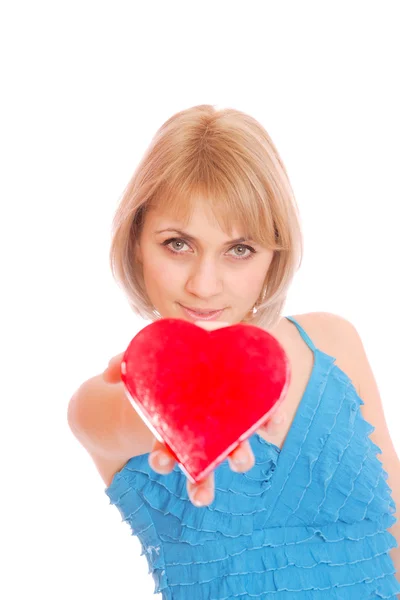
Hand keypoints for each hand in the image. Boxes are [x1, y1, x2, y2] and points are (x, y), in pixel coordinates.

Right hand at [102, 321, 285, 506]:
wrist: (214, 344)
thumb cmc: (175, 359)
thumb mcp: (150, 359)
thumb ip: (128, 363)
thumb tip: (107, 373)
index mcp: (177, 426)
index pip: (167, 451)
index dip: (164, 461)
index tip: (160, 461)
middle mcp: (205, 433)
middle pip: (202, 466)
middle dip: (201, 484)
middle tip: (200, 494)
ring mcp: (231, 423)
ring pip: (236, 453)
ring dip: (239, 461)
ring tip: (239, 462)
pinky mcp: (256, 405)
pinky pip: (266, 420)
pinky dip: (271, 424)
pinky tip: (272, 423)